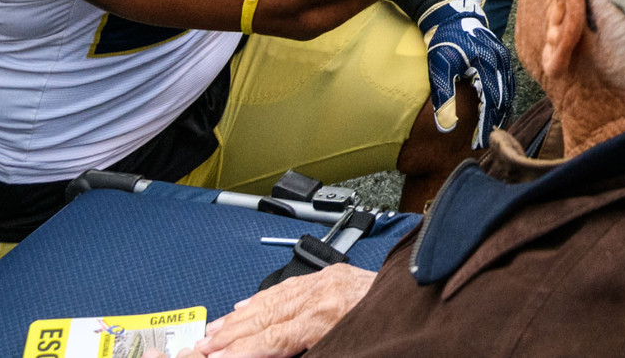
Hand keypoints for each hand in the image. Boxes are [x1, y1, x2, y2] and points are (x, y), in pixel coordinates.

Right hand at [195, 263, 376, 356]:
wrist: (426, 292)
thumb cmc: (392, 329)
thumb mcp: (350, 347)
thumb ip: (310, 350)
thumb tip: (273, 351)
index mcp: (327, 316)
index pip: (270, 338)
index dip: (239, 351)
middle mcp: (323, 294)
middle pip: (263, 319)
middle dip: (227, 336)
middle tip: (197, 349)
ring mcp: (326, 281)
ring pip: (270, 301)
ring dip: (237, 320)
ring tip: (210, 334)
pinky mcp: (332, 275)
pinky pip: (287, 287)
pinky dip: (261, 300)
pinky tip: (243, 309)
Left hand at [417, 0, 511, 145]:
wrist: (450, 14)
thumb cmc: (443, 40)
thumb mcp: (439, 67)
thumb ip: (444, 98)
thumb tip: (446, 127)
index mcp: (486, 64)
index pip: (489, 103)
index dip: (484, 125)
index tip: (478, 143)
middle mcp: (500, 61)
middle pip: (502, 99)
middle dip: (494, 122)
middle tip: (484, 142)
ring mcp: (503, 57)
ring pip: (508, 91)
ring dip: (501, 111)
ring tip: (491, 130)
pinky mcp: (502, 55)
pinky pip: (508, 81)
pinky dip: (504, 98)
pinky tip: (497, 108)